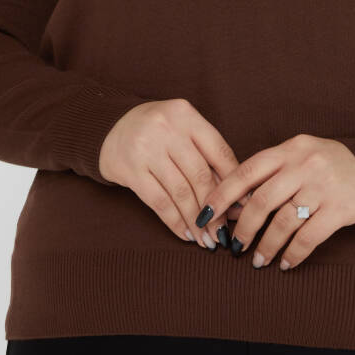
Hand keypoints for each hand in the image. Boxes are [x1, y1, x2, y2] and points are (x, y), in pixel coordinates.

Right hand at [99, 98, 247, 248]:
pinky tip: (185, 234)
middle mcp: (167, 128)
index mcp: (186, 114)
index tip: (244, 205)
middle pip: (200, 175)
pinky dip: (174, 221)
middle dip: (215, 208)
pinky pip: (158, 201)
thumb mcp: (182, 130)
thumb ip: (206, 155)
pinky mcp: (130, 169)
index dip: (234, 181)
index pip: (218, 151)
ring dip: (196, 221)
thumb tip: (237, 197)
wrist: (109, 126)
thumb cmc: (158, 131)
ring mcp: (147, 148)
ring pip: (180, 192)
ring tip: (207, 239)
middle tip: (224, 232)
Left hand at [194, 134, 354, 268]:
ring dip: (267, 246)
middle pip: (262, 200)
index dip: (222, 194)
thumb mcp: (300, 155)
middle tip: (235, 246)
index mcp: (290, 148)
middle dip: (244, 228)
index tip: (205, 215)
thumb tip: (233, 205)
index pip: (247, 171)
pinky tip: (286, 263)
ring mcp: (324, 186)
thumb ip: (271, 172)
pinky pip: (309, 237)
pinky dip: (293, 254)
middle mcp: (305, 164)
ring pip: (284, 222)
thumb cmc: (328, 165)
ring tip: (259, 260)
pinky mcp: (341, 208)